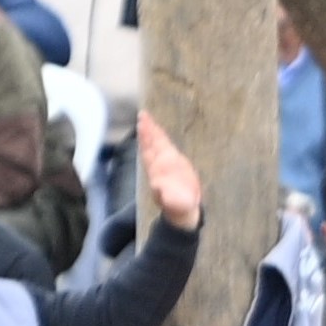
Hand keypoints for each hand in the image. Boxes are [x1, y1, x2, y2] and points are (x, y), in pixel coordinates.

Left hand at [133, 108, 203, 232]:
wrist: (183, 210)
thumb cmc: (180, 207)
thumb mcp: (176, 204)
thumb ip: (168, 196)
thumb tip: (157, 185)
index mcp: (159, 172)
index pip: (151, 151)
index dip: (147, 139)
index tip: (142, 125)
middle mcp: (159, 166)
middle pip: (152, 145)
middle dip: (147, 130)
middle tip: (142, 115)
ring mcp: (165, 164)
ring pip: (156, 145)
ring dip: (152, 131)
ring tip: (146, 117)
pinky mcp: (174, 163)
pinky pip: (165, 148)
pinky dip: (160, 138)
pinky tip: (157, 130)